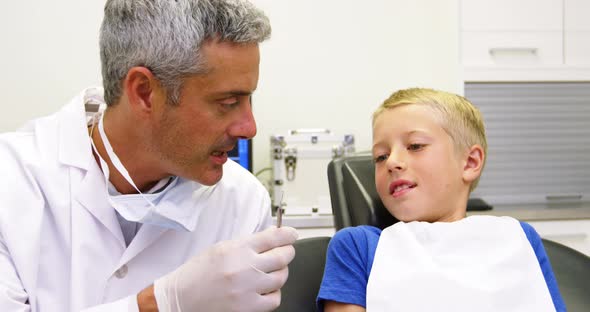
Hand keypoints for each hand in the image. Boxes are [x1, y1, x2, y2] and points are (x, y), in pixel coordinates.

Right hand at [154, 226, 297, 311]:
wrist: (180, 299)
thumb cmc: (197, 274)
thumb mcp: (221, 248)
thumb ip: (247, 243)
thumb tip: (272, 237)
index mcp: (237, 249)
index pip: (274, 237)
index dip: (288, 234)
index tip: (291, 235)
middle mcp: (245, 267)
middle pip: (283, 256)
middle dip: (287, 252)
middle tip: (285, 252)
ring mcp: (248, 289)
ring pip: (281, 277)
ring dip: (280, 273)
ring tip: (271, 272)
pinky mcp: (248, 308)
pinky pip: (274, 299)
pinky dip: (273, 293)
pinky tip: (264, 289)